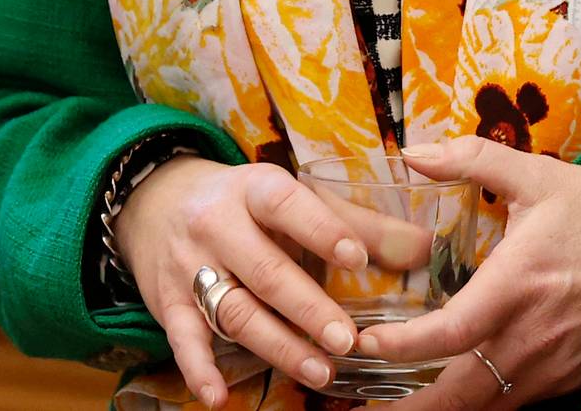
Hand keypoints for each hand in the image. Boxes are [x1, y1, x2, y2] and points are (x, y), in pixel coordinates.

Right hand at [115, 155, 371, 405]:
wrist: (158, 201)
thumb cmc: (247, 203)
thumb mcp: (294, 196)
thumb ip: (357, 221)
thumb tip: (422, 247)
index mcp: (255, 190)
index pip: (289, 206)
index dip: (322, 231)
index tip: (358, 258)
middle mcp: (217, 225)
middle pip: (265, 271)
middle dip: (308, 308)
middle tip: (347, 340)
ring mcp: (189, 267)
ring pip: (234, 311)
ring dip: (278, 346)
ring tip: (321, 372)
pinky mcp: (167, 303)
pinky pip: (183, 340)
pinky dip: (199, 370)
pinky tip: (219, 398)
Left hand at [356, 137, 580, 405]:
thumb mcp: (539, 176)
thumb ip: (473, 160)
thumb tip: (413, 152)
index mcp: (515, 286)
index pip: (444, 336)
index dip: (398, 348)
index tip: (364, 343)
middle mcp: (529, 338)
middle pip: (456, 396)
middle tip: (365, 410)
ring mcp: (551, 367)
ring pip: (484, 408)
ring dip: (444, 410)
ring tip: (405, 410)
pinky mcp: (568, 379)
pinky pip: (515, 404)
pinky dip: (483, 405)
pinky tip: (461, 395)